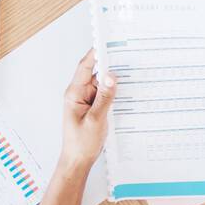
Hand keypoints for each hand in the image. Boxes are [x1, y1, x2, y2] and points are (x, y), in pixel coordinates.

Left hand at [60, 50, 115, 171]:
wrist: (78, 161)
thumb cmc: (81, 144)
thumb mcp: (95, 120)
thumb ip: (104, 97)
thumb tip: (111, 76)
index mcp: (74, 93)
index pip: (84, 67)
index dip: (95, 53)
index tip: (107, 42)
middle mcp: (80, 94)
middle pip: (95, 73)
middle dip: (109, 64)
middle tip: (126, 55)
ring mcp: (87, 101)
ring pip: (101, 84)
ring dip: (113, 80)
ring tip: (130, 72)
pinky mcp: (94, 108)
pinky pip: (104, 94)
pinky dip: (114, 92)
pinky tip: (125, 91)